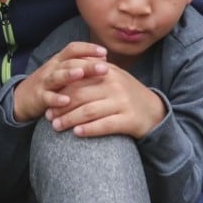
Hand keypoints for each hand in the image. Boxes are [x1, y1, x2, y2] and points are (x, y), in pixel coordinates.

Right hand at [12, 42, 107, 121]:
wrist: (22, 98)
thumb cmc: (50, 85)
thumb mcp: (63, 72)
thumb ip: (80, 65)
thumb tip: (105, 59)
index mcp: (59, 60)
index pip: (73, 49)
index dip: (88, 48)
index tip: (105, 52)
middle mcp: (52, 68)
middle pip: (69, 62)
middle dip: (87, 64)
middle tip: (104, 67)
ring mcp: (44, 82)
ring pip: (57, 76)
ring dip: (69, 75)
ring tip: (81, 74)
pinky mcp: (38, 97)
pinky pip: (47, 97)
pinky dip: (56, 99)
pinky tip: (66, 101)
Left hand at [46, 63, 165, 138]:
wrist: (154, 110)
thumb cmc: (126, 94)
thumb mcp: (113, 77)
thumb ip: (92, 71)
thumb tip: (66, 68)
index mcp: (108, 73)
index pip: (78, 80)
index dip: (61, 90)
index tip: (48, 100)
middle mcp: (115, 85)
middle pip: (80, 96)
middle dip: (61, 107)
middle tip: (49, 116)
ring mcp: (123, 103)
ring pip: (89, 111)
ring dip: (70, 120)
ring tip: (56, 127)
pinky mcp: (129, 120)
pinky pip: (105, 125)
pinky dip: (89, 129)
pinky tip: (77, 134)